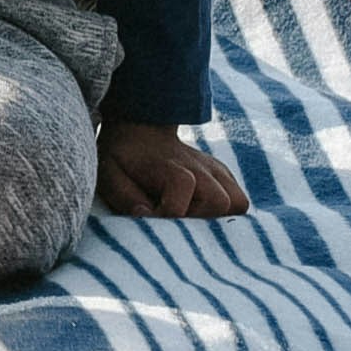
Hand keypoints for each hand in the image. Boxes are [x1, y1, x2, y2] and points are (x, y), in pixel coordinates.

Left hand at [95, 122, 248, 220]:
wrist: (140, 130)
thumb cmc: (123, 158)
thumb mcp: (110, 174)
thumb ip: (126, 197)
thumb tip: (145, 216)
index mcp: (171, 166)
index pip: (179, 200)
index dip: (164, 216)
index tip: (149, 216)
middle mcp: (200, 167)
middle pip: (219, 202)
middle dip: (197, 219)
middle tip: (175, 220)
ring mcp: (216, 170)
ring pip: (237, 203)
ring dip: (217, 219)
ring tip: (191, 219)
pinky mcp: (224, 175)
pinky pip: (239, 201)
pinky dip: (226, 214)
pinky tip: (202, 214)